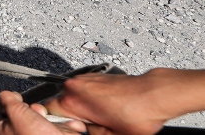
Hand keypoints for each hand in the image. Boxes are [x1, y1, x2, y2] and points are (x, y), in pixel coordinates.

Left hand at [0, 92, 84, 134]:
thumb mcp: (15, 112)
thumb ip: (7, 100)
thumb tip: (4, 94)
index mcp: (5, 129)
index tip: (3, 96)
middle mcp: (19, 130)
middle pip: (18, 109)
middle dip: (25, 105)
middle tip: (28, 110)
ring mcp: (36, 130)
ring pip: (35, 111)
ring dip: (40, 111)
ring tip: (43, 118)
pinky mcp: (51, 130)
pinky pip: (50, 117)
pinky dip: (53, 117)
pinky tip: (54, 121)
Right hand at [43, 70, 181, 134]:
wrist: (155, 94)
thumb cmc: (138, 114)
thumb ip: (90, 134)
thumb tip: (84, 131)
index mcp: (73, 102)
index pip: (48, 111)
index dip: (60, 123)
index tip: (74, 128)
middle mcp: (74, 86)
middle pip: (61, 104)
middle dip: (73, 116)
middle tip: (92, 125)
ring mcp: (85, 78)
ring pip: (73, 97)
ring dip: (83, 107)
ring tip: (103, 115)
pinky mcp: (95, 76)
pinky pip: (84, 90)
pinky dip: (91, 98)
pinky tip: (107, 107)